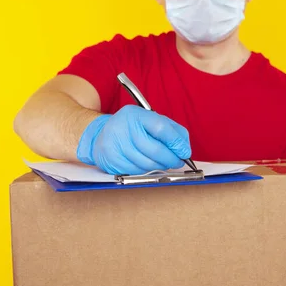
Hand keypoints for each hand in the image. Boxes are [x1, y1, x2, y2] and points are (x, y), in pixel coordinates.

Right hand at [77, 105, 191, 174]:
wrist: (101, 136)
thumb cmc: (132, 128)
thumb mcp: (149, 120)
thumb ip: (170, 130)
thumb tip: (185, 148)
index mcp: (136, 114)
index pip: (161, 128)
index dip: (176, 142)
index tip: (185, 152)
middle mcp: (123, 128)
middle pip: (154, 149)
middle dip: (171, 158)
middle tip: (178, 161)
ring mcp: (116, 145)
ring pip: (147, 163)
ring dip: (161, 166)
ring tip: (165, 163)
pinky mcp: (112, 160)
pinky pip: (136, 171)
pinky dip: (147, 171)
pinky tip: (149, 165)